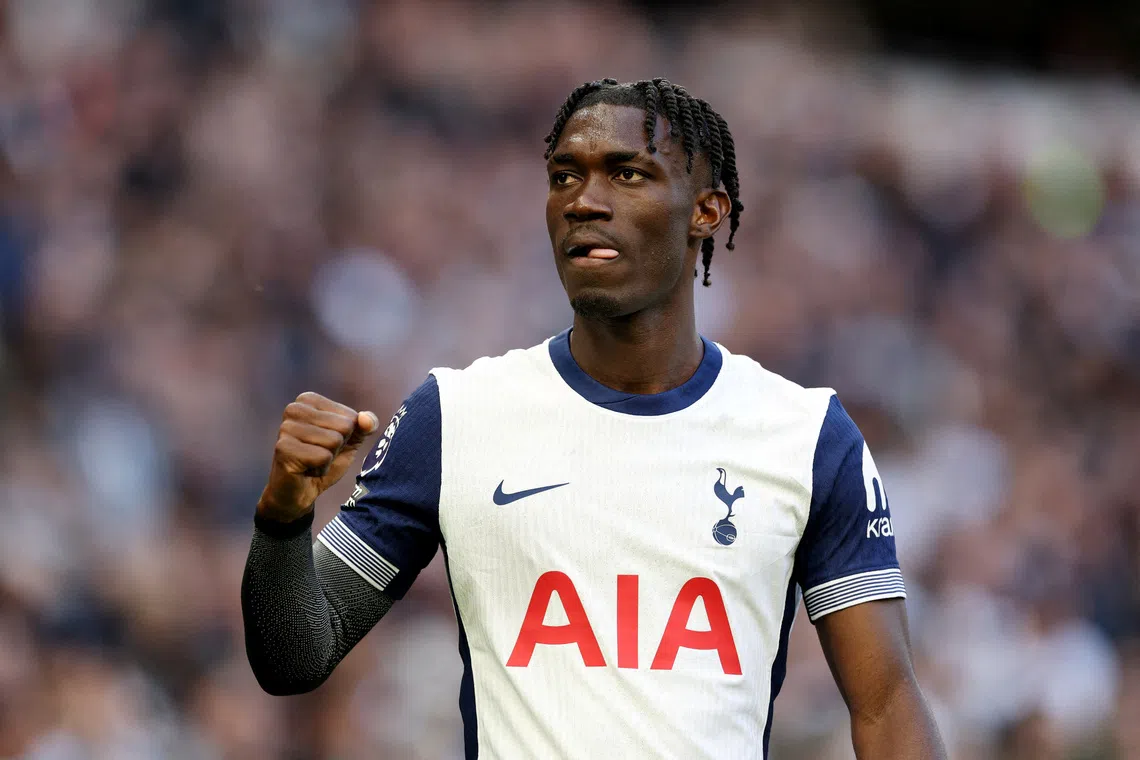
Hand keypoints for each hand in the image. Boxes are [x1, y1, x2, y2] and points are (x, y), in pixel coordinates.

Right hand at [257, 392, 378, 522]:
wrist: (299, 491)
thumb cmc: (323, 460)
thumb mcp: (350, 441)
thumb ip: (365, 426)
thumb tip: (366, 419)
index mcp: (309, 400)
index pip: (351, 416)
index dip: (346, 436)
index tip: (327, 444)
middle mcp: (294, 408)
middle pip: (344, 427)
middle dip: (337, 447)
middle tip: (319, 454)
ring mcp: (286, 428)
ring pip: (334, 441)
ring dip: (328, 459)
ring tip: (312, 461)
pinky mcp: (283, 448)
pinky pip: (323, 457)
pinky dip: (320, 469)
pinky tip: (306, 470)